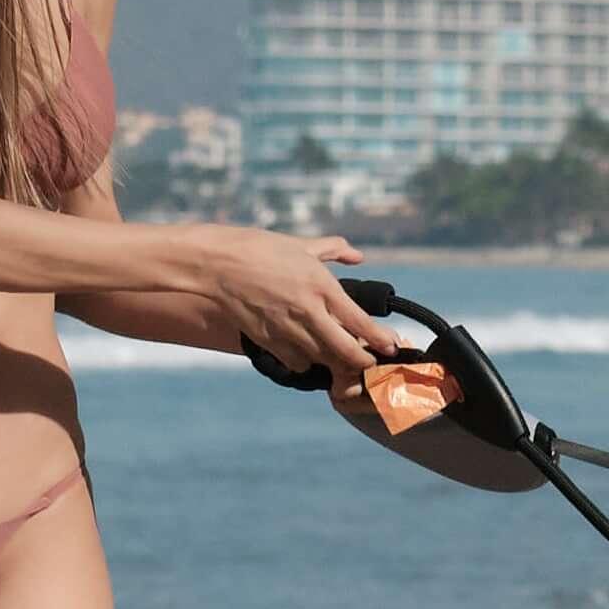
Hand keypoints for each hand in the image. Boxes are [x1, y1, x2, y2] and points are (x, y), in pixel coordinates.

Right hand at [195, 229, 399, 385]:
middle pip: (345, 350)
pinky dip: (306, 362)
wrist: (217, 264)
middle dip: (363, 361)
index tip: (391, 345)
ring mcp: (287, 329)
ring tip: (343, 361)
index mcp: (321, 285)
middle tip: (370, 363)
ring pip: (322, 359)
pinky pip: (295, 362)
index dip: (380, 338)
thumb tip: (357, 256)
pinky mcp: (268, 340)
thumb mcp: (301, 244)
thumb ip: (334, 250)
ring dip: (335, 362)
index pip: (359, 321)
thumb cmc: (259, 248)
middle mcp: (308, 311)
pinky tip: (308, 355)